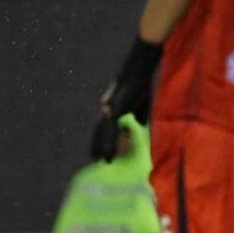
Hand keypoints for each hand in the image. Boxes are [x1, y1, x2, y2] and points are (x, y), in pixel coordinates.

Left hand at [90, 37, 161, 160]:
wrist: (137, 73)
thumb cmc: (140, 85)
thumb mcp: (141, 103)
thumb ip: (139, 114)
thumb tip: (140, 123)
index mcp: (112, 106)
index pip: (104, 124)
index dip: (101, 135)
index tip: (100, 144)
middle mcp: (107, 109)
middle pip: (99, 130)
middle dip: (95, 143)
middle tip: (92, 156)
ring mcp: (109, 111)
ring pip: (103, 134)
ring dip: (100, 147)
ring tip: (97, 159)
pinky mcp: (115, 113)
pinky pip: (110, 133)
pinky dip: (108, 145)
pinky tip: (108, 155)